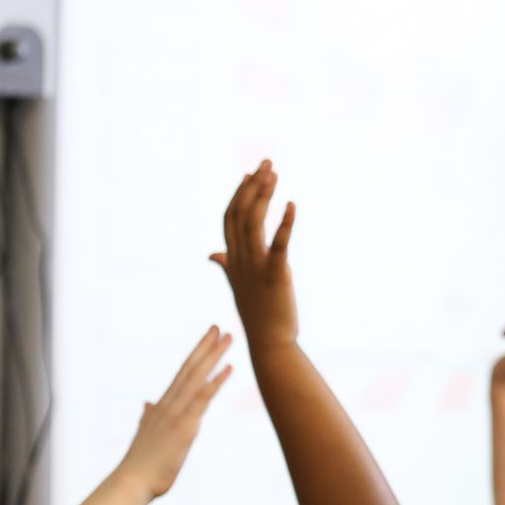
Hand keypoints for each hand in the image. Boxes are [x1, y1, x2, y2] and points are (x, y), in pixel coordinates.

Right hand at [114, 327, 233, 498]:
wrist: (131, 482)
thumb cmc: (142, 465)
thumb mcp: (147, 435)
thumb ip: (148, 417)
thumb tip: (147, 404)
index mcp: (162, 407)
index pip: (181, 375)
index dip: (194, 356)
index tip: (206, 339)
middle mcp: (168, 404)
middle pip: (189, 368)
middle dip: (205, 347)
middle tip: (219, 327)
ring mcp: (176, 412)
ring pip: (196, 376)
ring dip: (213, 355)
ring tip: (228, 337)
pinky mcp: (184, 424)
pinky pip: (202, 398)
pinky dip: (215, 381)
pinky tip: (228, 368)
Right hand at [209, 160, 297, 349]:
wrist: (269, 342)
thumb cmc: (258, 314)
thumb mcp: (238, 285)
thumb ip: (226, 266)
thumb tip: (213, 255)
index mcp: (233, 259)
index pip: (230, 218)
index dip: (238, 194)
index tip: (249, 174)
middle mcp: (240, 259)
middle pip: (240, 213)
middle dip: (253, 185)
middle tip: (267, 163)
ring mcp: (256, 266)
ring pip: (254, 222)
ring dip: (264, 194)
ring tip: (275, 174)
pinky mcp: (276, 275)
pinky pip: (279, 244)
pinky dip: (285, 223)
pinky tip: (292, 205)